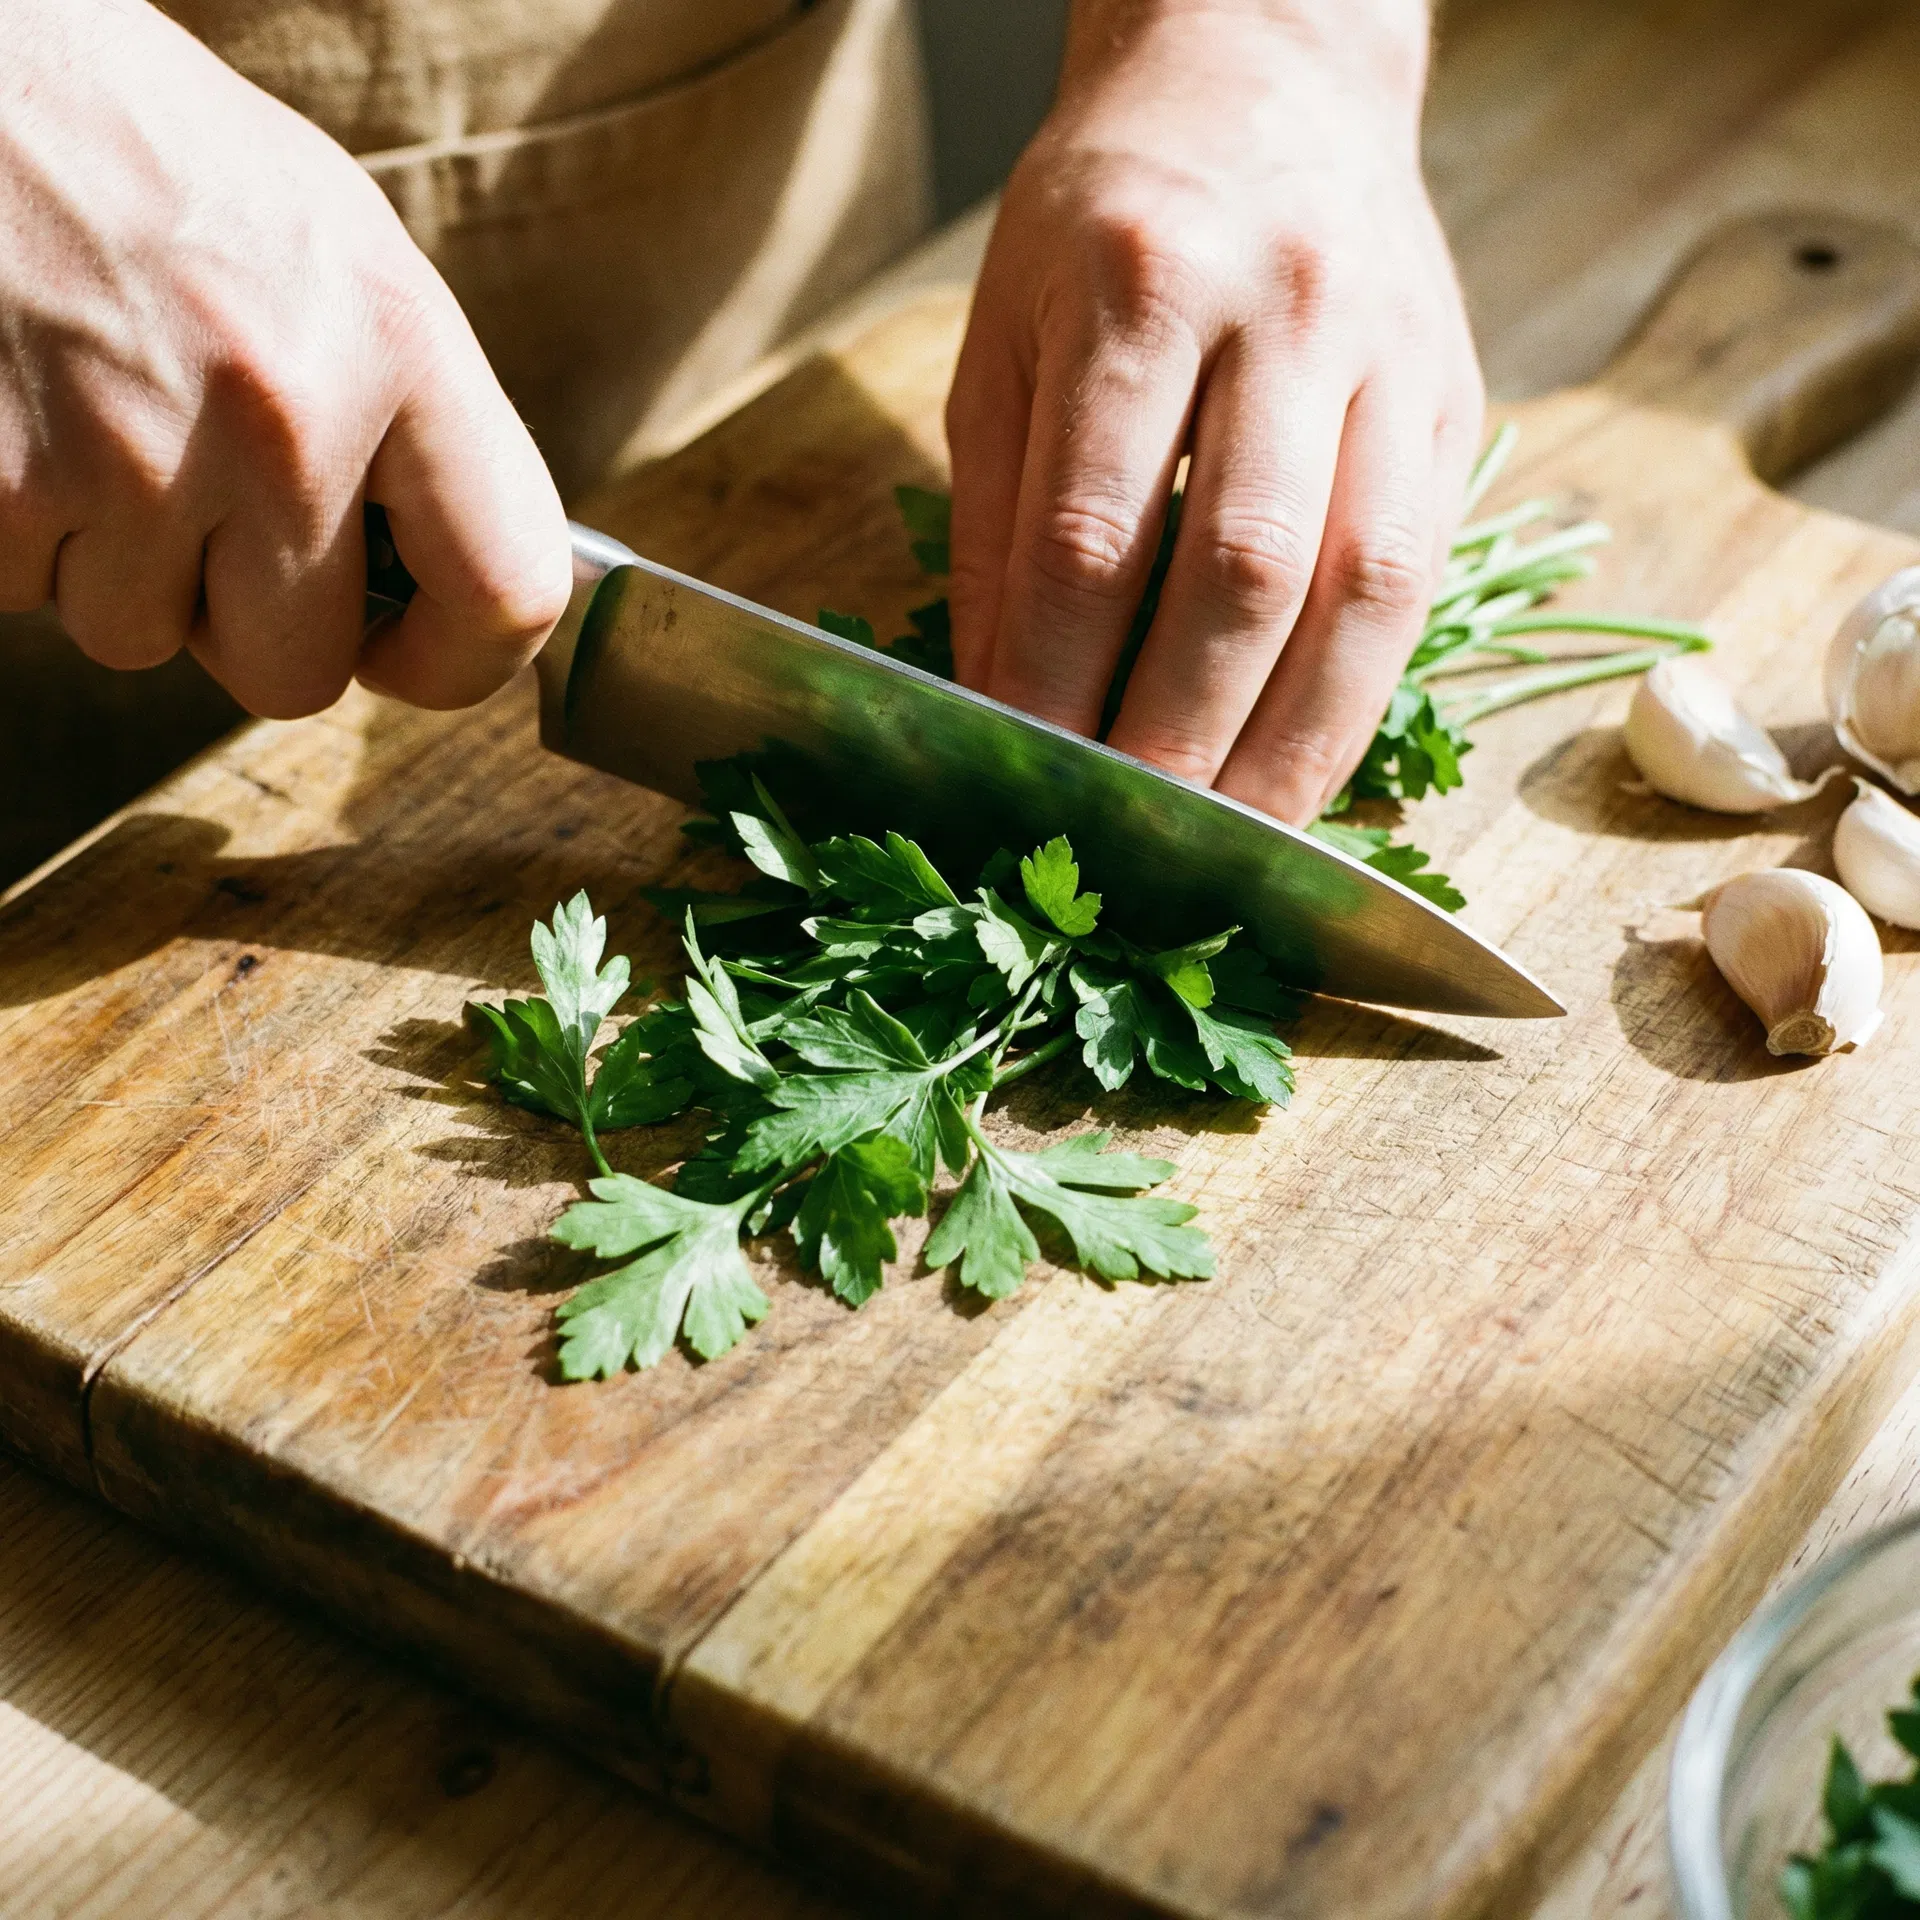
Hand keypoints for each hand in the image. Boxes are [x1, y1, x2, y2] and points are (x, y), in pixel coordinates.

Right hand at [0, 0, 570, 717]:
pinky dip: (24, 534)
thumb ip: (412, 422)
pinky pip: (28, 597)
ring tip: (96, 418)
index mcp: (396, 342)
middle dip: (249, 621)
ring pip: (143, 640)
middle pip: (298, 673)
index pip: (505, 592)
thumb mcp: (336, 249)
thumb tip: (456, 580)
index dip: (460, 659)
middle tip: (208, 509)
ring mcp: (127, 459)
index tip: (414, 648)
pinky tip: (25, 414)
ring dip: (122, 568)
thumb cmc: (149, 154)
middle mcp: (279, 414)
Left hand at [945, 0, 1481, 823]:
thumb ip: (995, 523)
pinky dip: (1354, 697)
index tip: (1017, 778)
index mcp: (1140, 280)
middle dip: (1181, 735)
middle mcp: (1289, 312)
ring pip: (1363, 590)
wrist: (1269, 76)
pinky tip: (1302, 768)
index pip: (1090, 530)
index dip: (1052, 678)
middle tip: (1130, 847)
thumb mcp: (1002, 338)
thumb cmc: (1105, 220)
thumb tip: (998, 702)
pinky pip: (1416, 580)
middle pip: (1245, 571)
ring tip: (1231, 847)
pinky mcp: (1456, 406)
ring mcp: (1396, 358)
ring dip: (1295, 747)